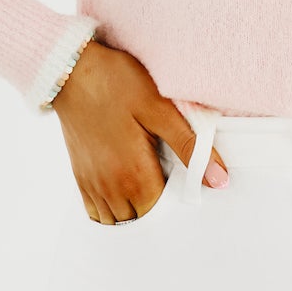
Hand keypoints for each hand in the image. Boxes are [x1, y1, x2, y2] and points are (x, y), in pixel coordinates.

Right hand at [51, 39, 229, 223]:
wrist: (71, 69)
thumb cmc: (117, 83)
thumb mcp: (161, 109)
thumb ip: (190, 147)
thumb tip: (219, 180)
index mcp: (134, 175)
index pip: (164, 215)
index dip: (180, 204)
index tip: (188, 185)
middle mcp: (110, 188)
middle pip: (142, 220)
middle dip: (159, 209)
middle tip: (171, 180)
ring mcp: (92, 184)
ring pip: (118, 221)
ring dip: (136, 212)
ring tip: (150, 184)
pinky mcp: (80, 176)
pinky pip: (97, 212)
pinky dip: (113, 210)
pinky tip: (126, 189)